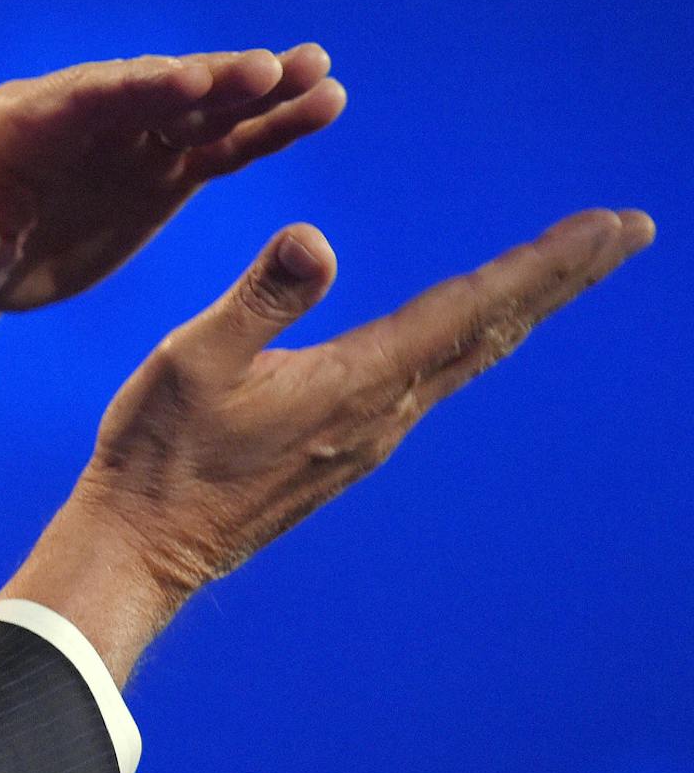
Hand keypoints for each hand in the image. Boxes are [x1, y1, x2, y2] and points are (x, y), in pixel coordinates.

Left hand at [0, 47, 344, 311]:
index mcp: (29, 122)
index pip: (90, 98)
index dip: (139, 87)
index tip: (189, 80)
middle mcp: (88, 117)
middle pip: (157, 92)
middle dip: (213, 81)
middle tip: (275, 66)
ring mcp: (131, 142)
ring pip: (203, 112)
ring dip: (260, 93)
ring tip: (323, 73)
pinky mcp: (161, 172)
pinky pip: (222, 147)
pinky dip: (269, 130)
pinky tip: (324, 106)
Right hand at [2, 207, 654, 683]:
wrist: (143, 547)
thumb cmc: (161, 452)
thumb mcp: (195, 358)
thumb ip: (261, 297)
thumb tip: (317, 237)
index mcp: (356, 383)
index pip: (473, 308)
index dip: (548, 263)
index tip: (616, 225)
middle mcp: (383, 413)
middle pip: (491, 331)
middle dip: (561, 276)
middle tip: (628, 230)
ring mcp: (370, 436)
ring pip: (468, 356)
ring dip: (521, 304)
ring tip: (562, 266)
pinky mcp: (347, 448)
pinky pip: (433, 379)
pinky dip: (472, 335)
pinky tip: (469, 328)